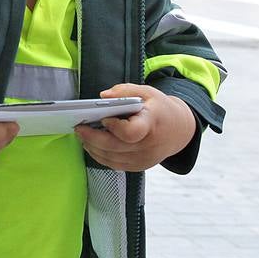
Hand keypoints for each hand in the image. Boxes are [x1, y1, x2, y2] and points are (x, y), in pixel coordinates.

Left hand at [75, 83, 194, 171]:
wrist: (179, 130)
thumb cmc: (160, 109)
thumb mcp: (147, 92)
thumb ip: (124, 91)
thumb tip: (103, 96)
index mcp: (152, 124)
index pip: (131, 132)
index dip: (114, 127)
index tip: (104, 119)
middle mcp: (148, 145)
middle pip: (114, 147)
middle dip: (92, 138)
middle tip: (79, 128)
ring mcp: (144, 159)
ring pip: (112, 158)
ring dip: (93, 148)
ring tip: (82, 136)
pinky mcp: (139, 166)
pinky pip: (115, 165)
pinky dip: (101, 156)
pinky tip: (92, 146)